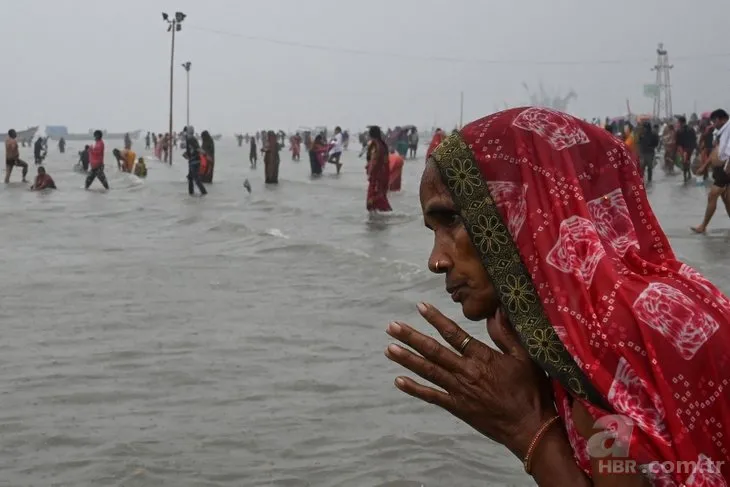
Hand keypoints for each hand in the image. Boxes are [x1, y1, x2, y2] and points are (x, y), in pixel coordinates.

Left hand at [385, 303, 555, 458]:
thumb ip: (507, 334)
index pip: (454, 333)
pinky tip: (398, 380)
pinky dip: (414, 389)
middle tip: (391, 327)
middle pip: (433, 351)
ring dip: (407, 359)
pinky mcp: (457, 407)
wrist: (529, 428)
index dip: (435, 319)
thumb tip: (496, 310)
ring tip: (389, 348)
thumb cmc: (531, 391)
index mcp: (482, 357)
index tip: (420, 306)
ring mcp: (459, 390)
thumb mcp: (525, 357)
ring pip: (428, 371)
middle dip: (411, 337)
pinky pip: (431, 396)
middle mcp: (466, 372)